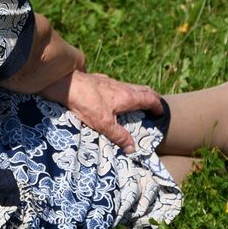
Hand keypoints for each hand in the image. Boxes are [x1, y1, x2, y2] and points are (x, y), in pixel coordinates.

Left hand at [40, 71, 163, 153]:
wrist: (66, 84)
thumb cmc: (86, 103)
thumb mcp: (104, 124)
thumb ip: (119, 136)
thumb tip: (132, 148)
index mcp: (127, 97)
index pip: (149, 99)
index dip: (158, 105)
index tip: (161, 112)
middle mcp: (121, 87)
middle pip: (143, 90)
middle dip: (151, 97)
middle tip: (155, 105)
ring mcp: (110, 82)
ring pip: (130, 87)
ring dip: (137, 94)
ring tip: (137, 103)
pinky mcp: (99, 80)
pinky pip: (116, 85)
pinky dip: (122, 92)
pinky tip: (113, 97)